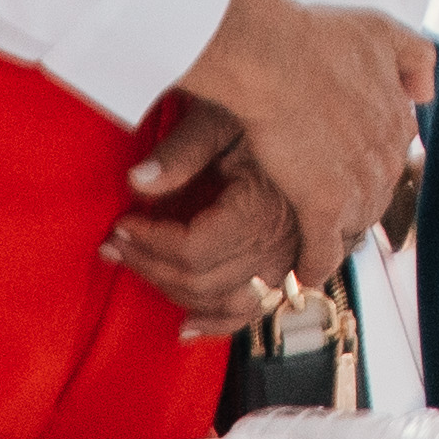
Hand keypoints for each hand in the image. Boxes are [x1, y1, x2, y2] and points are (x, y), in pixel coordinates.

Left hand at [106, 137, 310, 339]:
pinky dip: (217, 323)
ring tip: (139, 267)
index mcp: (263, 207)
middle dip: (148, 264)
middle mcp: (280, 244)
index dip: (148, 241)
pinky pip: (253, 313)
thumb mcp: (225, 118)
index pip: (193, 249)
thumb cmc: (275, 113)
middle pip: (200, 280)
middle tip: (115, 244)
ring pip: (220, 301)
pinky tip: (187, 325)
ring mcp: (289, 262)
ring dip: (172, 291)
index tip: (122, 223)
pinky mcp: (291, 268)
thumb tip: (137, 181)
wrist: (323, 122)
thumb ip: (182, 151)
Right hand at [152, 0, 433, 280]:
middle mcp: (386, 157)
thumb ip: (413, 57)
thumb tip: (428, 89)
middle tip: (330, 208)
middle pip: (376, 193)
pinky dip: (314, 264)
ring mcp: (358, 187)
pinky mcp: (323, 208)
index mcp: (398, 119)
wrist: (277, 58)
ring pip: (353, 224)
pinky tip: (302, 273)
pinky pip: (323, 252)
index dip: (367, 162)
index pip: (391, 154)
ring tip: (316, 242)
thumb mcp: (381, 31)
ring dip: (336, 234)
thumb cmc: (317, 40)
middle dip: (354, 201)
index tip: (350, 168)